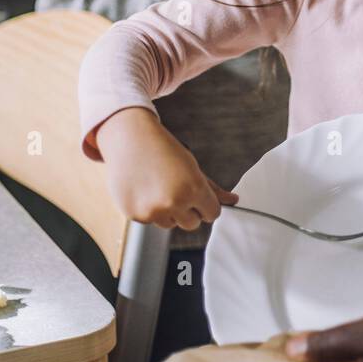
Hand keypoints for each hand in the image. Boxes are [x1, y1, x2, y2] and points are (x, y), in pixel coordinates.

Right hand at [95, 106, 237, 229]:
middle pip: (192, 223)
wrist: (129, 137)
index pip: (212, 214)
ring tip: (159, 186)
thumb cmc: (162, 148)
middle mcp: (174, 202)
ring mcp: (153, 210)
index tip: (200, 197)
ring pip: (170, 223)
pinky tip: (144, 189)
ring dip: (168, 211)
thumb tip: (233, 200)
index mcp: (193, 189)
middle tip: (177, 188)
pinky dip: (148, 209)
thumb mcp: (192, 165)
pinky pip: (150, 220)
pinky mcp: (135, 214)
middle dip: (188, 210)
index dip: (207, 205)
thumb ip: (212, 188)